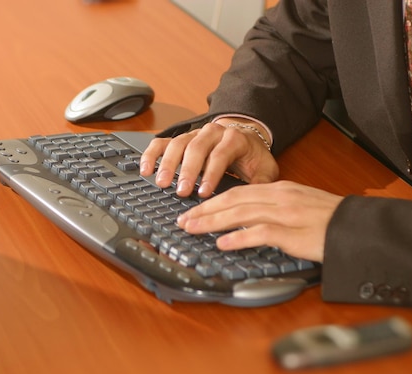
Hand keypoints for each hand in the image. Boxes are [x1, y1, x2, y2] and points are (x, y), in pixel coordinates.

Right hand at [139, 118, 278, 197]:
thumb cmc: (252, 158)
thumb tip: (256, 202)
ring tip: (162, 182)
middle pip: (196, 148)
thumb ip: (262, 184)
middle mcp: (213, 132)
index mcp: (234, 138)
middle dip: (187, 171)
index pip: (220, 155)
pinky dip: (152, 154)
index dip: (211, 174)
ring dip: (168, 164)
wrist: (245, 138)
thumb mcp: (265, 169)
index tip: (203, 193)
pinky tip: (146, 169)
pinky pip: (163, 142)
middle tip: (181, 191)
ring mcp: (195, 134)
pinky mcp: (181, 139)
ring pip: (178, 144)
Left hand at [176, 181, 343, 261]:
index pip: (238, 191)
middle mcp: (280, 197)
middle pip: (234, 199)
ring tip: (192, 229)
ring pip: (241, 213)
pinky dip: (239, 238)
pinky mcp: (294, 232)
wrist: (357, 227)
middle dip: (205, 210)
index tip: (194, 210)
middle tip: (184, 220)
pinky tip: (223, 243)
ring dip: (213, 222)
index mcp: (279, 189)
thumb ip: (274, 207)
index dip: (212, 200)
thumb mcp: (299, 205)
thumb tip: (247, 218)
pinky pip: (261, 233)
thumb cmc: (330, 220)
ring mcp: (287, 213)